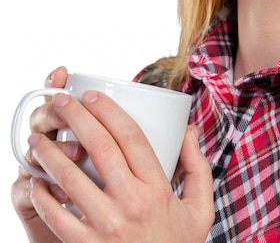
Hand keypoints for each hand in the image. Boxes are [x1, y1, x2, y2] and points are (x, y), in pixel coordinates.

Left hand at [17, 79, 213, 241]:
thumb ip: (198, 167)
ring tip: (38, 139)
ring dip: (51, 154)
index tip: (93, 95)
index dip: (110, 111)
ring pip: (72, 180)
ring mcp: (107, 227)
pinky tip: (35, 182)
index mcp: (158, 188)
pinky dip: (43, 198)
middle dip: (78, 118)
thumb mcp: (200, 209)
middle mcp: (132, 203)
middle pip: (101, 149)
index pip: (132, 137)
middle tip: (61, 102)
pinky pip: (58, 218)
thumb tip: (189, 131)